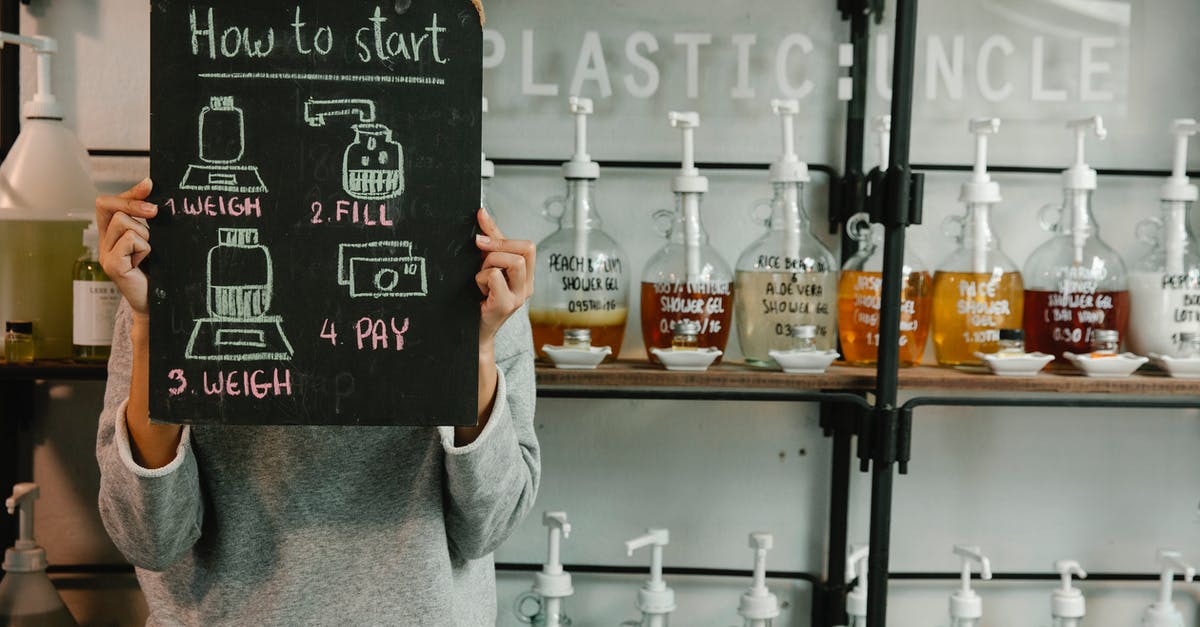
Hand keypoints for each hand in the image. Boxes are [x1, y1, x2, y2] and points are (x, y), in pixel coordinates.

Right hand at [96, 178, 156, 314]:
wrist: (159, 303)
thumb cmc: (160, 272)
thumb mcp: (156, 241)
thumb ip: (150, 222)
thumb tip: (155, 193)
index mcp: (112, 234)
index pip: (109, 204)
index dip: (128, 193)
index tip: (150, 185)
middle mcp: (105, 243)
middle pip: (111, 208)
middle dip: (134, 205)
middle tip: (155, 212)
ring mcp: (106, 255)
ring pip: (124, 223)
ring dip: (145, 234)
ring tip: (149, 254)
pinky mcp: (112, 266)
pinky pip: (130, 241)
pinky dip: (144, 248)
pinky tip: (144, 263)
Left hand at [474, 207, 534, 350]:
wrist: (472, 334)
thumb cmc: (478, 301)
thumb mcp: (487, 268)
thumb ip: (490, 244)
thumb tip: (482, 213)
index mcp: (525, 277)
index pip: (527, 246)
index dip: (503, 233)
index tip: (480, 220)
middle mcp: (526, 287)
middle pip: (525, 249)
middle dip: (498, 246)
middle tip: (479, 253)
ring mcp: (518, 297)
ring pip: (513, 262)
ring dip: (490, 263)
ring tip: (481, 277)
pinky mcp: (505, 305)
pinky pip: (494, 276)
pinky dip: (481, 278)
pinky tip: (479, 290)